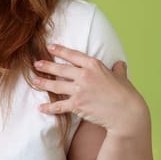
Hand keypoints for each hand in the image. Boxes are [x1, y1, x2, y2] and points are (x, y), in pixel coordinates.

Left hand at [33, 44, 149, 137]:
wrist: (126, 113)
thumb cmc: (126, 94)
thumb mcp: (122, 77)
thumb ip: (118, 69)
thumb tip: (120, 64)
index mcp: (95, 65)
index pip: (73, 55)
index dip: (60, 50)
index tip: (50, 47)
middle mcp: (85, 75)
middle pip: (61, 68)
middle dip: (47, 66)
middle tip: (36, 64)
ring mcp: (79, 90)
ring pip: (56, 85)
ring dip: (43, 83)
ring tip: (34, 81)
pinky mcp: (77, 105)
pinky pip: (59, 106)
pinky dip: (49, 107)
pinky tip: (41, 107)